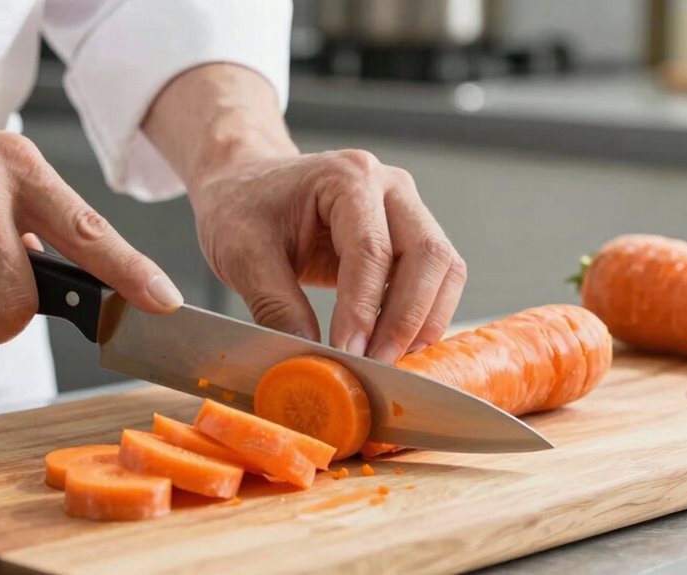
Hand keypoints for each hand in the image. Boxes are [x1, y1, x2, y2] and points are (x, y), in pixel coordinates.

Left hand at [189, 150, 465, 362]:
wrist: (245, 187)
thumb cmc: (241, 210)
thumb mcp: (244, 257)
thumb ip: (277, 309)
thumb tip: (311, 364)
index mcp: (345, 177)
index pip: (371, 249)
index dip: (364, 309)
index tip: (349, 354)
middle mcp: (388, 186)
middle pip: (427, 255)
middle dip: (405, 319)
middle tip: (377, 365)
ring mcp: (405, 208)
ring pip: (444, 268)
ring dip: (423, 321)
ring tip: (389, 360)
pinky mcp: (408, 235)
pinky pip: (436, 278)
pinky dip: (422, 316)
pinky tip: (393, 345)